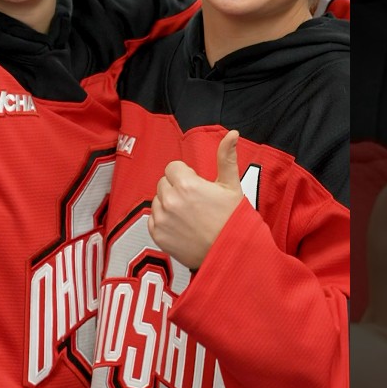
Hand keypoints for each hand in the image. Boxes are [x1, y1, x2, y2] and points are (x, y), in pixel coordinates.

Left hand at [148, 129, 244, 269]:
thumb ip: (226, 157)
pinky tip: (182, 227)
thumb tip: (232, 133)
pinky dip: (164, 221)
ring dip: (169, 204)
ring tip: (189, 216)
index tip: (197, 186)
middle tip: (195, 202)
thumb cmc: (232, 220)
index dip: (186, 175)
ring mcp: (162, 219)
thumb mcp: (232, 186)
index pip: (173, 168)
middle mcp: (170, 200)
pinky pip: (153, 219)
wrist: (229, 254)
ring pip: (158, 200)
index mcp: (186, 184)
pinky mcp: (157, 235)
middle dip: (176, 188)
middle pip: (164, 183)